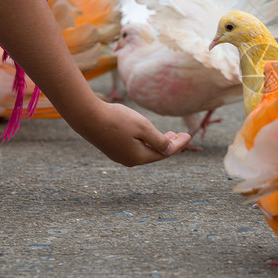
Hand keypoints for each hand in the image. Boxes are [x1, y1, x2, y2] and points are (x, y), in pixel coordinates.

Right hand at [76, 100, 191, 166]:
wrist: (87, 117)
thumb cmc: (117, 120)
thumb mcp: (143, 128)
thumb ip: (159, 140)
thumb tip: (170, 150)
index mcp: (139, 157)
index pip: (165, 153)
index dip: (179, 144)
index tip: (190, 135)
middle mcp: (130, 160)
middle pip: (155, 153)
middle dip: (170, 144)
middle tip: (181, 135)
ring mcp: (120, 156)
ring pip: (145, 151)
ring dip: (158, 142)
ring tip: (169, 134)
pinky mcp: (112, 149)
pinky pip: (135, 148)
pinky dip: (146, 142)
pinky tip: (148, 135)